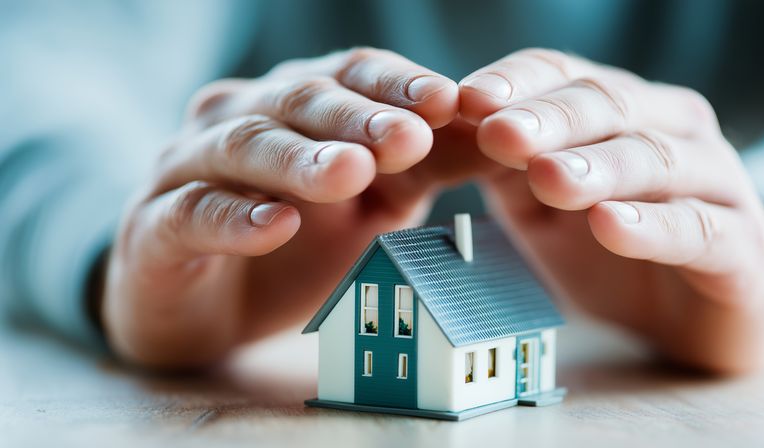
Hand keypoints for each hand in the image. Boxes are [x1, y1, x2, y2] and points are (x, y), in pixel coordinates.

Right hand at [102, 48, 483, 368]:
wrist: (198, 307)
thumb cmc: (289, 247)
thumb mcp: (367, 208)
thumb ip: (416, 169)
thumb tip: (488, 137)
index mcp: (294, 108)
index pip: (349, 76)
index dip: (397, 85)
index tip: (451, 103)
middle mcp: (239, 120)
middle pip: (298, 101)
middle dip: (357, 117)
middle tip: (409, 136)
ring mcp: (188, 169)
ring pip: (242, 145)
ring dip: (299, 159)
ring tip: (349, 173)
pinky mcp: (154, 226)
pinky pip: (191, 214)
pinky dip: (234, 219)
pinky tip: (275, 226)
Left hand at [459, 49, 763, 372]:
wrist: (701, 312)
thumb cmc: (614, 247)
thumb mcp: (543, 209)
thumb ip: (507, 174)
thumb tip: (454, 136)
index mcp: (619, 112)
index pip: (565, 75)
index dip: (517, 83)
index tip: (468, 99)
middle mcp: (670, 130)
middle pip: (610, 105)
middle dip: (550, 119)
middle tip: (500, 133)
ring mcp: (712, 183)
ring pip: (655, 158)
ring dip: (597, 166)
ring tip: (548, 177)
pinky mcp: (738, 245)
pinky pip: (697, 229)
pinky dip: (651, 226)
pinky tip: (610, 225)